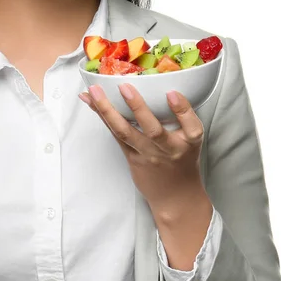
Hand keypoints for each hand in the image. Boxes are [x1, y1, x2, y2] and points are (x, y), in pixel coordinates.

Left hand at [79, 83, 205, 211]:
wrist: (175, 197)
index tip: (171, 93)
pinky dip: (101, 115)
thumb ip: (181, 116)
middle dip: (137, 107)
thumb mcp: (191, 139)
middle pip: (152, 129)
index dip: (182, 108)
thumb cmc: (183, 159)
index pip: (191, 125)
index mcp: (189, 141)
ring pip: (124, 132)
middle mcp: (167, 148)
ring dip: (106, 109)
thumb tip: (163, 84)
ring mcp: (147, 154)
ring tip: (93, 91)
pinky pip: (114, 134)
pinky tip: (89, 101)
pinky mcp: (131, 157)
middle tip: (124, 86)